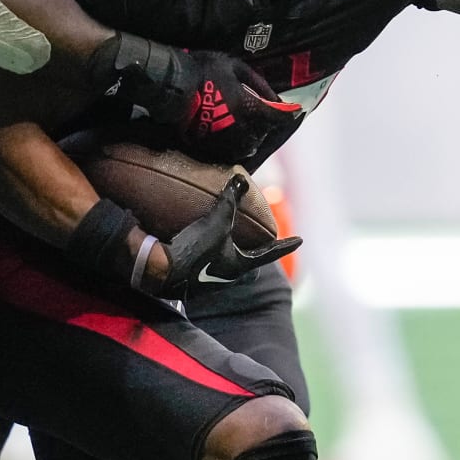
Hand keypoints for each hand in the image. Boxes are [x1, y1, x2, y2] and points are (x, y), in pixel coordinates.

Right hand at [150, 173, 301, 297]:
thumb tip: (241, 179)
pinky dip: (206, 253)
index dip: (285, 245)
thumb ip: (230, 201)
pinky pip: (204, 264)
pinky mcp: (188, 277)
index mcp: (239, 265)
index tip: (300, 240)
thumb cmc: (194, 251)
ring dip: (228, 254)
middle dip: (254, 255)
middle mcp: (226, 276)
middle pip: (247, 264)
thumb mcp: (216, 222)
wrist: (159, 273)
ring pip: (225, 265)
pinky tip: (197, 243)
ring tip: (227, 240)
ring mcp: (207, 280)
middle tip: (260, 244)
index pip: (269, 254)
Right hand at [176, 52, 302, 165]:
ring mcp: (224, 137)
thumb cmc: (205, 70)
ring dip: (253, 138)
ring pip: (248, 146)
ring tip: (250, 129)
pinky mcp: (209, 144)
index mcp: (248, 106)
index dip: (288, 113)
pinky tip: (233, 136)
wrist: (174, 84)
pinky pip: (230, 151)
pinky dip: (236, 145)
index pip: (277, 116)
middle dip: (267, 126)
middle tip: (267, 116)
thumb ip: (257, 82)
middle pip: (263, 134)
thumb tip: (275, 97)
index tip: (294, 111)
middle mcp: (240, 126)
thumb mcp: (234, 66)